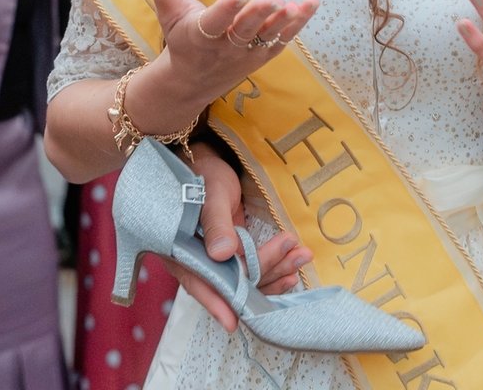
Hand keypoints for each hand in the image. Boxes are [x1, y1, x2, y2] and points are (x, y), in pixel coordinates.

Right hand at [145, 0, 316, 106]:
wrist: (191, 83)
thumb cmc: (181, 42)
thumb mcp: (169, 17)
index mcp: (200, 36)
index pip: (214, 22)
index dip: (227, 10)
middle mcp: (225, 48)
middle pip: (244, 32)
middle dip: (259, 16)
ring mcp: (246, 54)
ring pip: (267, 38)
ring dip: (284, 22)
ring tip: (298, 5)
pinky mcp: (261, 57)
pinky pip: (281, 41)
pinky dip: (297, 25)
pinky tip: (310, 4)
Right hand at [171, 142, 310, 330]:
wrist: (205, 160)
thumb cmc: (201, 174)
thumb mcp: (209, 194)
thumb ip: (215, 224)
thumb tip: (222, 254)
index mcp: (179, 251)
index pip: (198, 282)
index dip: (216, 302)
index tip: (233, 322)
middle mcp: (196, 261)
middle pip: (230, 282)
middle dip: (265, 274)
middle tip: (297, 256)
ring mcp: (214, 260)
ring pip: (245, 278)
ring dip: (275, 270)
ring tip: (303, 255)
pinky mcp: (230, 254)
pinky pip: (251, 269)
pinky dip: (273, 267)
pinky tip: (293, 264)